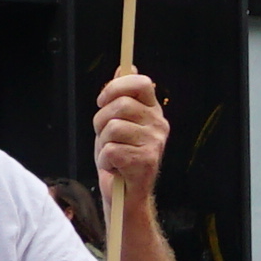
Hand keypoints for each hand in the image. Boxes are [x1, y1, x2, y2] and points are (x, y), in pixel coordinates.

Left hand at [90, 64, 169, 200]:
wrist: (125, 194)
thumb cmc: (120, 157)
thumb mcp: (118, 122)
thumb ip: (121, 96)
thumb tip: (126, 66)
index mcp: (153, 111)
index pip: (141, 83)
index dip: (115, 87)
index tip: (102, 101)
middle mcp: (159, 125)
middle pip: (121, 105)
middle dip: (101, 120)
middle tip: (104, 136)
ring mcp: (155, 143)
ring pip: (113, 128)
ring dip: (103, 144)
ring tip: (111, 154)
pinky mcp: (146, 162)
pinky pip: (111, 150)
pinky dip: (105, 161)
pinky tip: (115, 167)